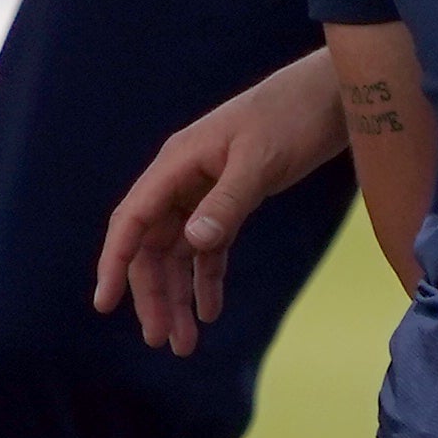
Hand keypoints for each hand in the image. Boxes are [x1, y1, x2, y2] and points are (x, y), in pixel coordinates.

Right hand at [95, 50, 350, 356]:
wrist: (332, 94)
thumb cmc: (293, 115)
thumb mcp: (261, 158)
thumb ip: (228, 200)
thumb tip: (193, 242)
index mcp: (178, 163)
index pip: (133, 219)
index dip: (116, 262)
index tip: (105, 303)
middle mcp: (184, 179)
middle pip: (153, 246)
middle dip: (154, 294)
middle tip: (164, 341)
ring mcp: (206, 189)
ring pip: (179, 252)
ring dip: (179, 295)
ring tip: (184, 343)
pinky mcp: (233, 198)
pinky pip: (210, 247)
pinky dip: (208, 279)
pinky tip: (211, 310)